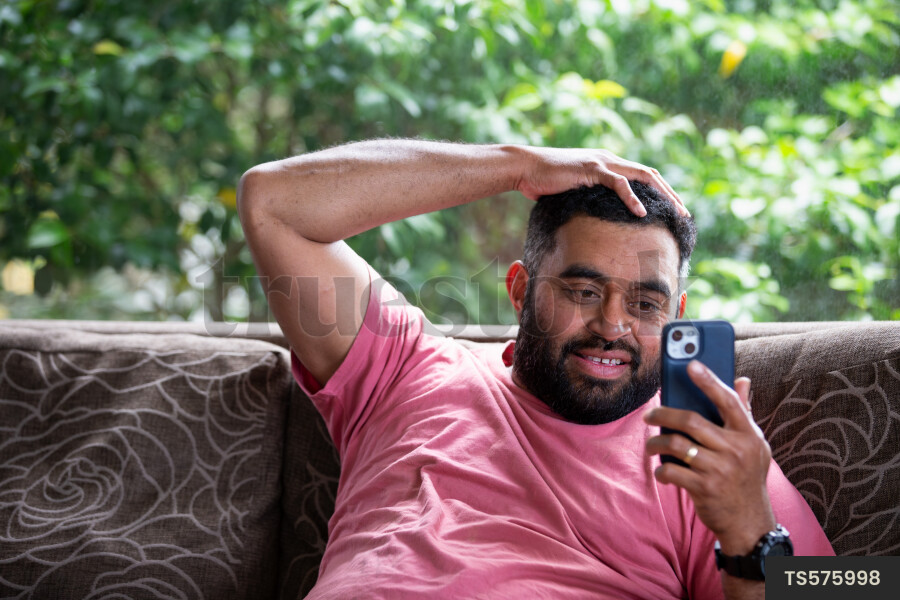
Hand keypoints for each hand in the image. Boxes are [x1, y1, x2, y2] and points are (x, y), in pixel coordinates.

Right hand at [515, 146, 687, 216]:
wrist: (525, 169)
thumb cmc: (543, 183)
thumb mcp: (572, 193)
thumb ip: (588, 201)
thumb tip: (595, 222)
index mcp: (608, 165)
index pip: (643, 177)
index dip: (661, 193)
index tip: (673, 211)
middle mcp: (610, 160)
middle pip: (651, 175)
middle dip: (671, 194)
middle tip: (685, 214)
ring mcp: (602, 162)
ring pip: (643, 176)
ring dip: (663, 194)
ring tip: (676, 212)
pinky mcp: (592, 168)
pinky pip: (619, 182)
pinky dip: (633, 198)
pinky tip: (642, 213)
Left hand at [643, 361, 775, 553]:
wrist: (749, 521)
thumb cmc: (747, 476)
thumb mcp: (754, 445)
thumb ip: (745, 412)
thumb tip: (743, 380)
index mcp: (749, 435)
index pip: (728, 401)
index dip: (709, 381)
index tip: (690, 365)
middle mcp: (736, 450)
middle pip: (691, 421)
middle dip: (663, 414)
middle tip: (649, 415)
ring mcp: (720, 470)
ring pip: (676, 444)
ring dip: (656, 443)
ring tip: (651, 445)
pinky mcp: (704, 488)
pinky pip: (672, 471)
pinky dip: (661, 470)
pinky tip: (662, 471)